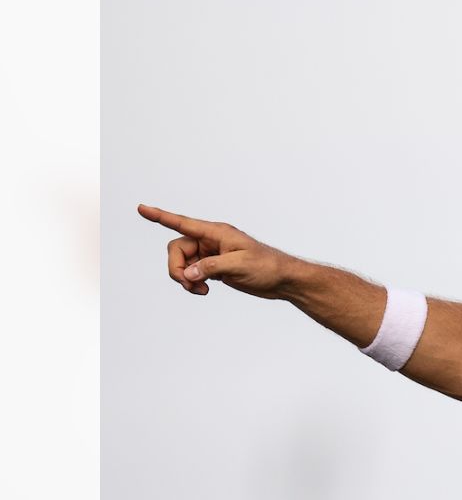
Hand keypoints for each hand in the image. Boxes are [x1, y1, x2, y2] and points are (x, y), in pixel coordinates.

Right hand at [137, 204, 297, 298]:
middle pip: (176, 249)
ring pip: (182, 263)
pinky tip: (204, 291)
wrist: (282, 280)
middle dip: (176, 268)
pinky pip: (191, 273)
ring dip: (184, 278)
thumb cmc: (267, 266)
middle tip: (189, 284)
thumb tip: (189, 273)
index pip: (183, 223)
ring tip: (200, 290)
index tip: (141, 208)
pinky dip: (192, 283)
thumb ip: (211, 267)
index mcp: (216, 233)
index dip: (161, 216)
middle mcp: (210, 241)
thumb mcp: (240, 265)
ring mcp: (211, 254)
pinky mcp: (213, 267)